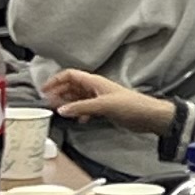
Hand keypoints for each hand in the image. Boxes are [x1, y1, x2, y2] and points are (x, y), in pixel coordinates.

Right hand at [42, 69, 162, 130]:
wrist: (149, 116)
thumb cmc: (131, 106)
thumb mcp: (103, 106)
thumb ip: (81, 108)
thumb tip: (62, 110)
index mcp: (94, 82)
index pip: (70, 75)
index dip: (56, 80)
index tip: (44, 90)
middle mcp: (96, 88)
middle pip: (72, 86)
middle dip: (59, 93)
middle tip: (48, 103)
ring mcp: (100, 98)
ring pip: (78, 97)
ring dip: (68, 103)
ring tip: (59, 111)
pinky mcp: (105, 109)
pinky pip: (87, 108)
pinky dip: (80, 112)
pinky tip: (79, 119)